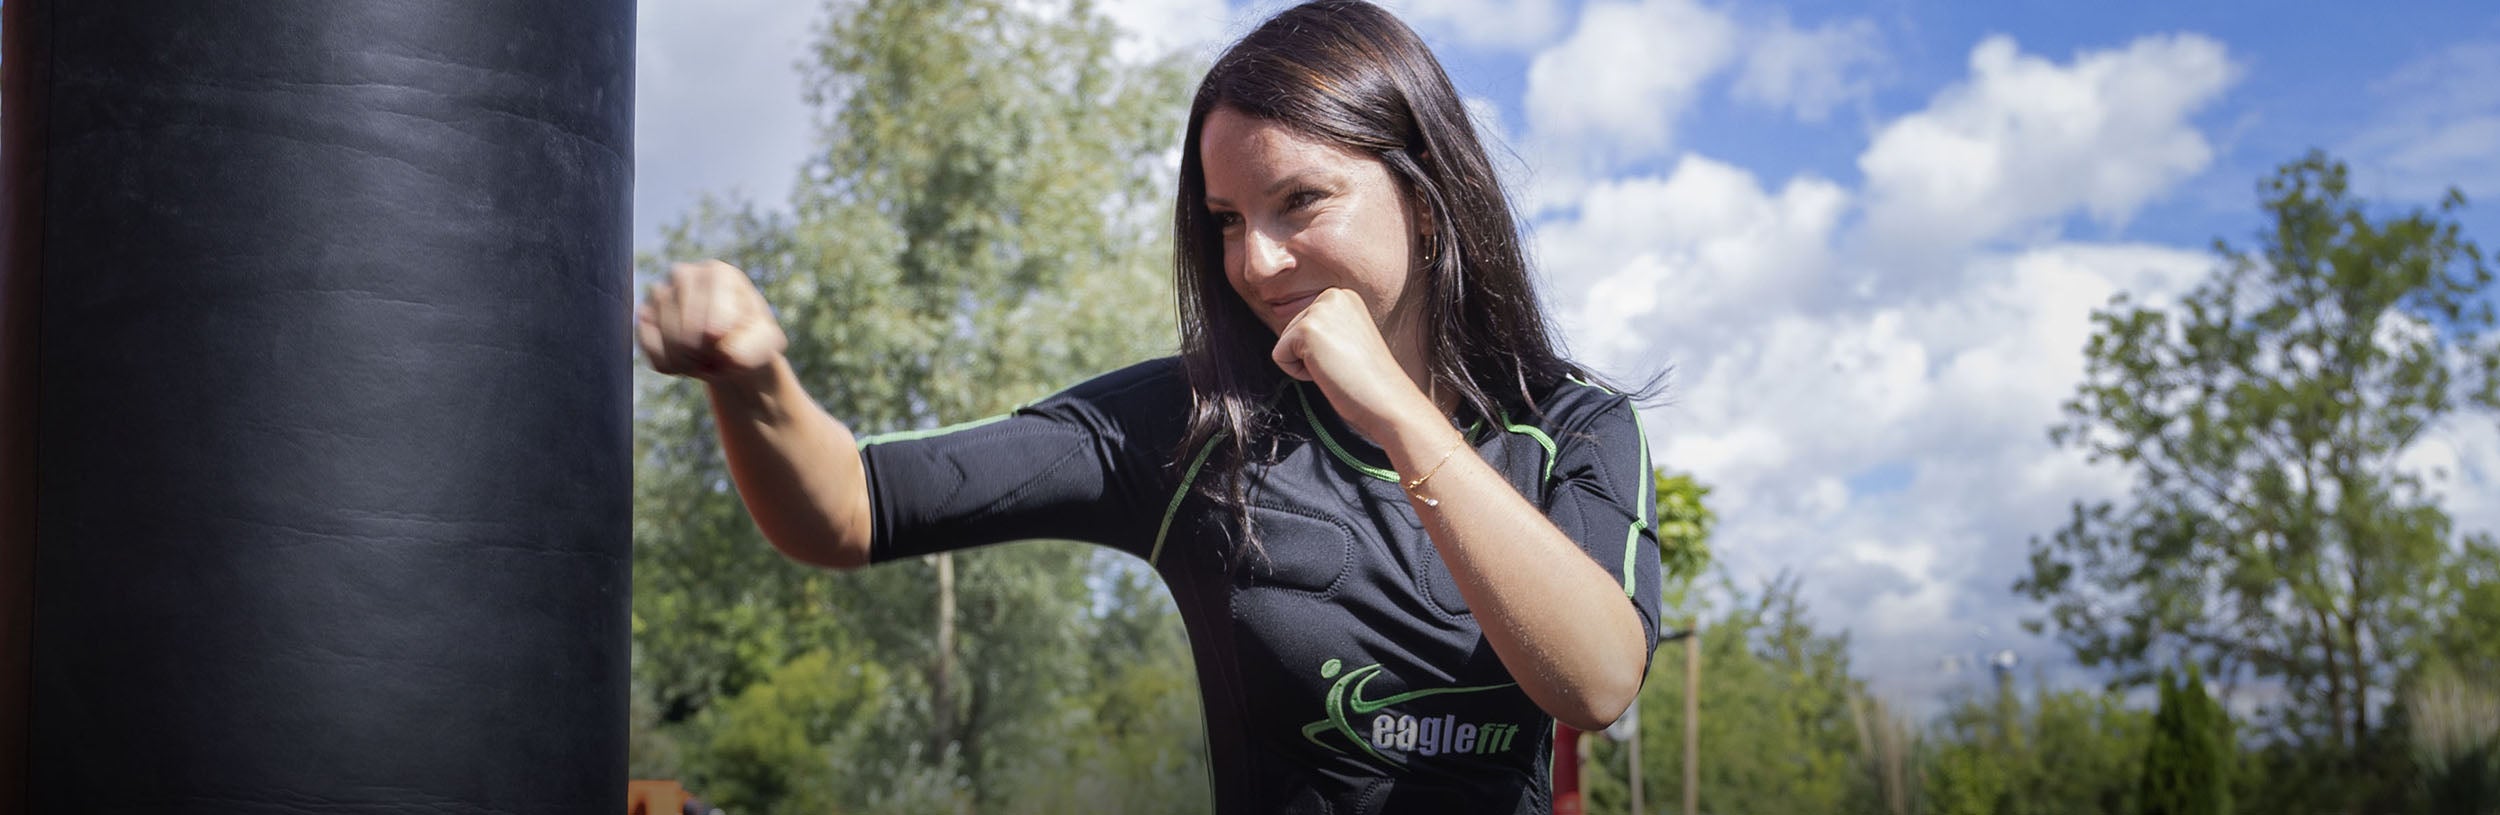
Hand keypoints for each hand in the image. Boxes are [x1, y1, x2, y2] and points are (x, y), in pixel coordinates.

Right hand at [636, 260, 788, 385]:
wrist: (728, 344)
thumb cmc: (751, 337)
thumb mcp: (767, 341)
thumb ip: (756, 345)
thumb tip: (729, 352)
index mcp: (718, 274)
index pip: (712, 314)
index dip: (720, 344)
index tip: (728, 352)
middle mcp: (684, 274)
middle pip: (687, 329)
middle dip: (704, 356)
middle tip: (717, 363)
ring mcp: (660, 292)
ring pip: (667, 338)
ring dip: (687, 362)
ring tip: (704, 362)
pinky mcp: (644, 314)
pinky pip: (649, 346)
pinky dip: (668, 364)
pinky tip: (683, 364)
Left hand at [1270, 288, 1435, 439]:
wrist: (1386, 399)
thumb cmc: (1370, 379)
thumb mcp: (1347, 339)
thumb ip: (1326, 329)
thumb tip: (1297, 338)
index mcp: (1344, 297)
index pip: (1304, 325)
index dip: (1320, 351)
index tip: (1347, 358)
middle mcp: (1332, 295)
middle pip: (1290, 331)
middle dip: (1310, 356)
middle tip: (1342, 364)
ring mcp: (1319, 310)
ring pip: (1284, 344)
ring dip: (1305, 364)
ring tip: (1337, 367)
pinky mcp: (1307, 329)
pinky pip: (1279, 356)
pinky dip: (1298, 373)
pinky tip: (1328, 371)